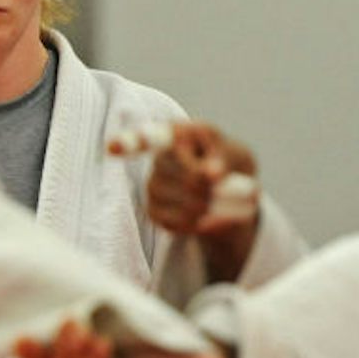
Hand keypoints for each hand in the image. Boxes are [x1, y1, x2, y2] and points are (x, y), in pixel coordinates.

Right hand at [112, 121, 261, 279]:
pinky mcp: (153, 212)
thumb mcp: (235, 154)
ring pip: (191, 205)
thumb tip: (211, 173)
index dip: (128, 143)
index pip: (148, 138)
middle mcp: (158, 158)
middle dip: (224, 190)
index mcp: (176, 133)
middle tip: (247, 189)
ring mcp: (152, 186)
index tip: (111, 149)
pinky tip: (213, 215)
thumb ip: (224, 157)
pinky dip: (207, 223)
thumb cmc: (228, 162)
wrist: (224, 189)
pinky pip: (182, 224)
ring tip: (234, 203)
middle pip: (192, 179)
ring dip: (221, 209)